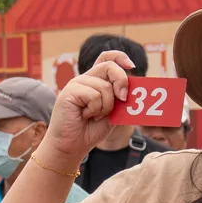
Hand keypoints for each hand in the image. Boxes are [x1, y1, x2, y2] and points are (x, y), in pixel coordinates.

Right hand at [40, 52, 134, 168]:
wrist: (72, 145)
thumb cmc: (91, 130)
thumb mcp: (113, 113)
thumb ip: (120, 99)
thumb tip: (132, 89)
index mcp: (95, 81)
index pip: (106, 57)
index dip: (120, 57)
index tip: (131, 66)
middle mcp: (85, 79)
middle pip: (109, 67)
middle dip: (121, 82)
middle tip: (123, 99)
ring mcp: (76, 83)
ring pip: (104, 86)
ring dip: (106, 106)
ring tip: (94, 116)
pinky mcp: (69, 91)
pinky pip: (94, 95)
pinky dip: (95, 109)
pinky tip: (85, 116)